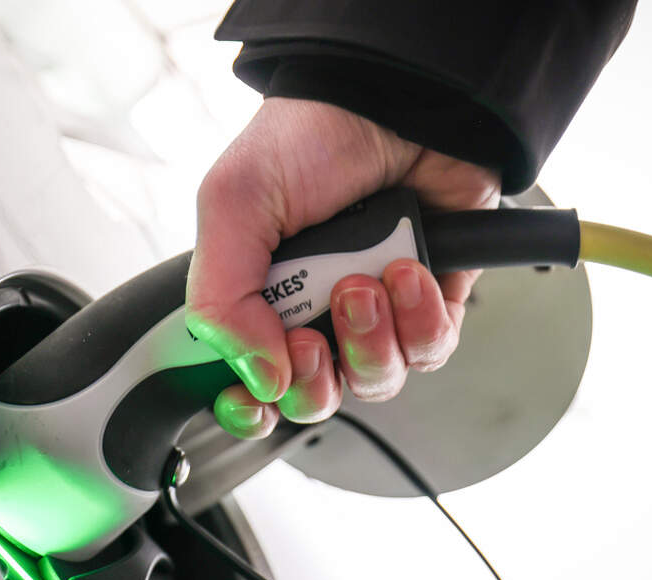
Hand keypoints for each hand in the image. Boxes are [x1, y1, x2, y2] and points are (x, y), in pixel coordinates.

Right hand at [187, 98, 499, 438]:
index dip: (249, 407)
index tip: (253, 398)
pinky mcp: (430, 302)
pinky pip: (429, 351)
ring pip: (374, 382)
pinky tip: (408, 271)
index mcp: (256, 295)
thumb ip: (221, 299)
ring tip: (367, 280)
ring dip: (370, 341)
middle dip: (314, 380)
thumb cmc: (312, 137)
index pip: (246, 382)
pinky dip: (419, 318)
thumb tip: (259, 379)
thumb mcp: (233, 206)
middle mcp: (313, 311)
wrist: (401, 98)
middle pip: (312, 398)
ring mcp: (374, 311)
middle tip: (310, 335)